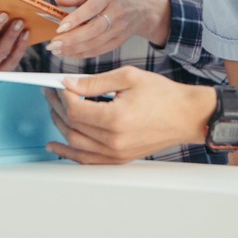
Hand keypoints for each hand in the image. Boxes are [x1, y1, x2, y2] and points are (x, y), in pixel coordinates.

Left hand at [44, 66, 213, 164]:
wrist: (187, 115)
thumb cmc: (162, 95)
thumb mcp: (127, 77)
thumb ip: (94, 82)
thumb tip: (68, 84)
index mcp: (116, 118)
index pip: (75, 109)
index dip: (62, 96)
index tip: (59, 84)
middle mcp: (114, 141)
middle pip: (72, 126)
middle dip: (57, 107)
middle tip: (51, 93)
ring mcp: (117, 154)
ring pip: (76, 145)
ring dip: (60, 127)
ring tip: (53, 110)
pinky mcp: (120, 159)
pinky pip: (87, 161)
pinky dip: (69, 153)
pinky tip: (57, 144)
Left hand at [48, 0, 169, 58]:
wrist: (142, 8)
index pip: (90, 9)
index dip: (75, 20)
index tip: (59, 28)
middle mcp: (116, 13)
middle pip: (93, 30)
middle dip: (71, 39)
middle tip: (53, 44)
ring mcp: (119, 29)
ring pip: (95, 43)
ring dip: (74, 49)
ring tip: (57, 50)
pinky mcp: (119, 41)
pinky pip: (99, 50)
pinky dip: (83, 54)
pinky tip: (70, 53)